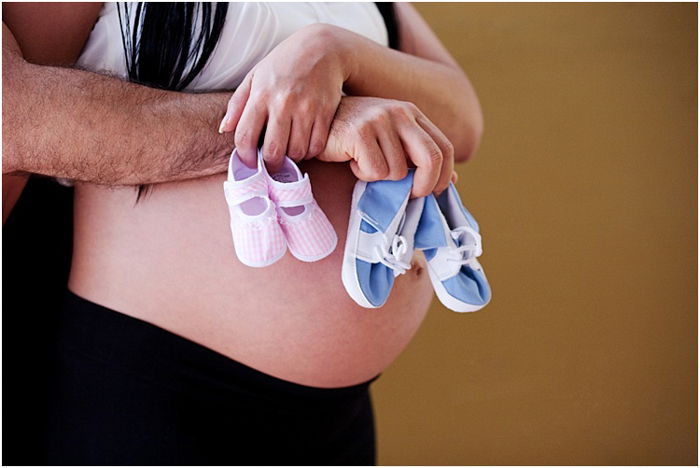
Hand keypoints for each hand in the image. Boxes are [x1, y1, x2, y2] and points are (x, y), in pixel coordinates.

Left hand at [218, 24, 347, 169]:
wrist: (322, 48)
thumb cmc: (284, 63)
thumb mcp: (255, 76)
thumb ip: (238, 103)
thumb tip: (224, 129)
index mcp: (261, 95)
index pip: (245, 137)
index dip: (245, 157)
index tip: (250, 163)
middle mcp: (283, 103)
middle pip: (273, 151)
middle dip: (271, 164)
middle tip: (271, 164)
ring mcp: (306, 108)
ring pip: (297, 152)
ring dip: (292, 158)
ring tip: (289, 152)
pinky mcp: (325, 112)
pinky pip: (316, 146)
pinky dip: (310, 152)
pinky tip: (305, 145)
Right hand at [317, 96, 454, 197]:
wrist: (316, 118)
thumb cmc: (354, 137)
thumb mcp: (391, 142)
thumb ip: (417, 156)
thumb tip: (453, 179)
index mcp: (412, 113)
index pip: (444, 147)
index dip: (443, 176)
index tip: (432, 192)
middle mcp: (400, 112)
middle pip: (431, 158)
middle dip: (425, 186)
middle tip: (411, 196)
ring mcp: (380, 120)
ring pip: (397, 171)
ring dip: (380, 178)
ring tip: (364, 163)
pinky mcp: (360, 132)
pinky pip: (375, 171)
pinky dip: (362, 174)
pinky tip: (351, 159)